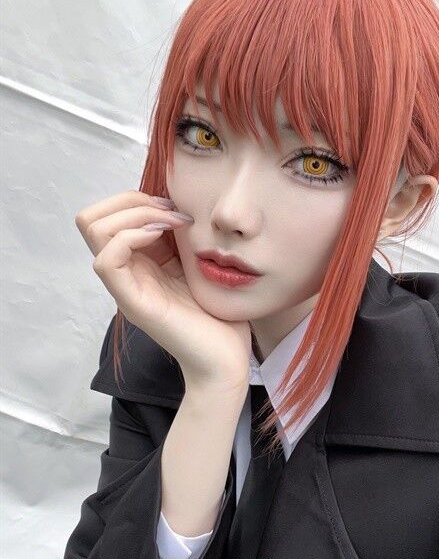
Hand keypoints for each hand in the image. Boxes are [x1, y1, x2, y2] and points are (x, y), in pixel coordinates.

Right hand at [75, 190, 251, 396]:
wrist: (226, 359)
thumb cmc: (219, 314)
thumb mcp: (199, 260)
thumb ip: (182, 234)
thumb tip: (175, 199)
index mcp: (139, 262)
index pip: (107, 215)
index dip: (136, 199)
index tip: (175, 209)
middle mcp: (126, 273)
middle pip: (91, 218)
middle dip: (130, 201)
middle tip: (171, 215)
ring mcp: (126, 287)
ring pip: (93, 231)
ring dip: (133, 215)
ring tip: (169, 224)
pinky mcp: (133, 302)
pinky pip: (107, 260)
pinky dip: (132, 236)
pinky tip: (162, 238)